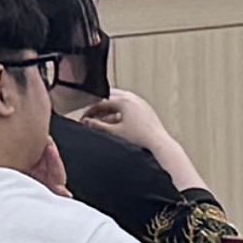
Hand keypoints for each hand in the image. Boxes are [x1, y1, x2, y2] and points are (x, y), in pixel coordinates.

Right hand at [75, 89, 204, 190]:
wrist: (159, 145)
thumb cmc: (139, 139)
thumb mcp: (114, 133)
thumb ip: (97, 126)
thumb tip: (84, 122)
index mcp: (124, 100)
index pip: (101, 102)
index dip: (90, 110)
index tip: (83, 118)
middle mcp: (133, 98)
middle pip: (110, 98)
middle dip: (99, 106)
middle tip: (89, 114)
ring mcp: (141, 103)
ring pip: (119, 102)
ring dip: (108, 110)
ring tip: (100, 119)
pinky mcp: (145, 110)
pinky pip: (128, 107)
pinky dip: (119, 113)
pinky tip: (115, 123)